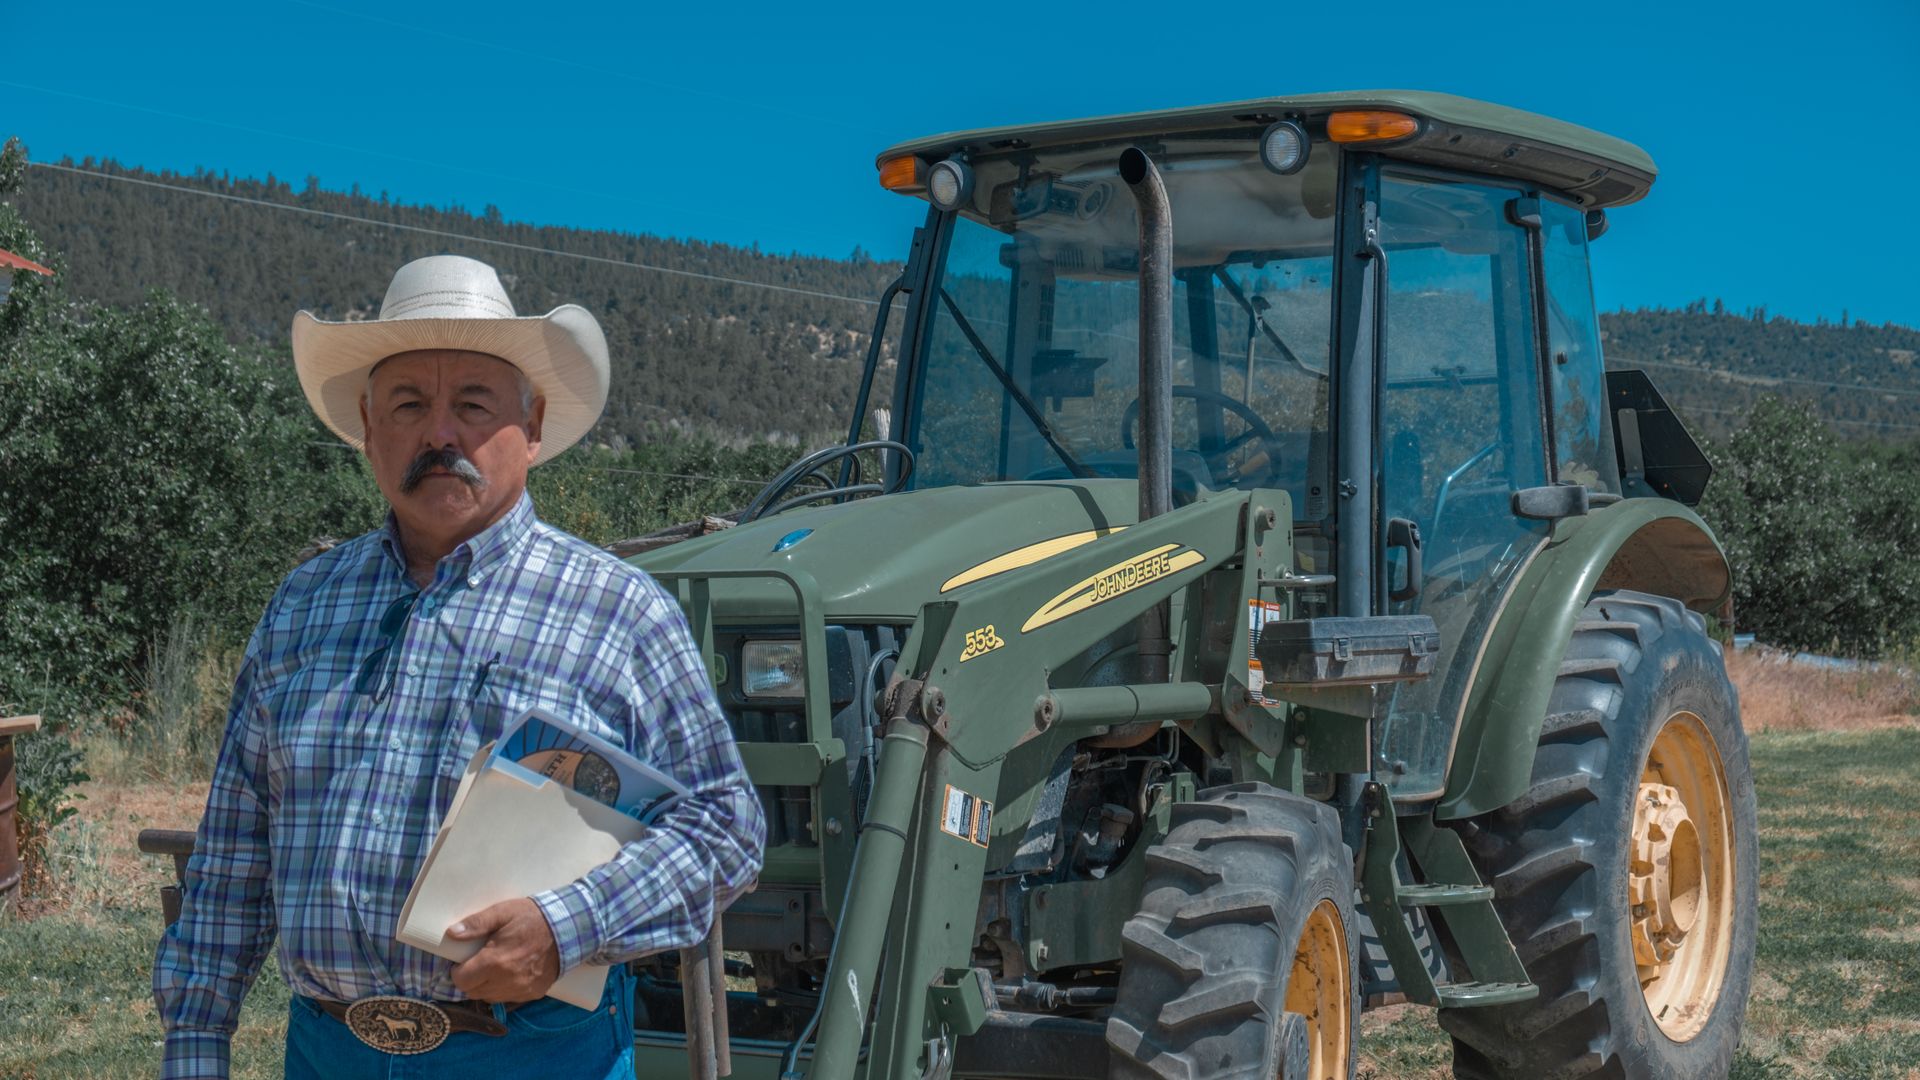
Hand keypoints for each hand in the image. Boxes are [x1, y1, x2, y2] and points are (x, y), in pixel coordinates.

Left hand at [446, 897, 561, 1001]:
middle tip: (479, 962)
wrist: (569, 928)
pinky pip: (508, 998)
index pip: (461, 981)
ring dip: (486, 986)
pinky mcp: (532, 994)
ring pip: (488, 997)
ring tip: (495, 967)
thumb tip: (452, 933)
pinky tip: (511, 973)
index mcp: (494, 962)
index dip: (458, 971)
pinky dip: (503, 989)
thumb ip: (477, 923)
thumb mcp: (503, 912)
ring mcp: (520, 990)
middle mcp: (506, 981)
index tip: (464, 960)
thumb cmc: (533, 917)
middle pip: (472, 992)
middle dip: (470, 979)